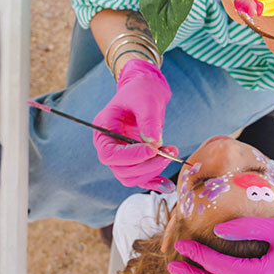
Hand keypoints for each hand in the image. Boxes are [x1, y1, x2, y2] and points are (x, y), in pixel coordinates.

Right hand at [92, 59, 176, 191]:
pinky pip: (140, 177)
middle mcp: (108, 145)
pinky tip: (167, 184)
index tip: (152, 149)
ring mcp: (121, 154)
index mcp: (103, 130)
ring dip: (152, 171)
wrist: (146, 89)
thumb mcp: (146, 100)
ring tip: (171, 153)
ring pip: (131, 177)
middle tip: (168, 153)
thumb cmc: (142, 90)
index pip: (109, 154)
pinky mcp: (134, 159)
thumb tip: (154, 143)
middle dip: (145, 166)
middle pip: (120, 170)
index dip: (131, 156)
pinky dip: (153, 182)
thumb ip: (148, 121)